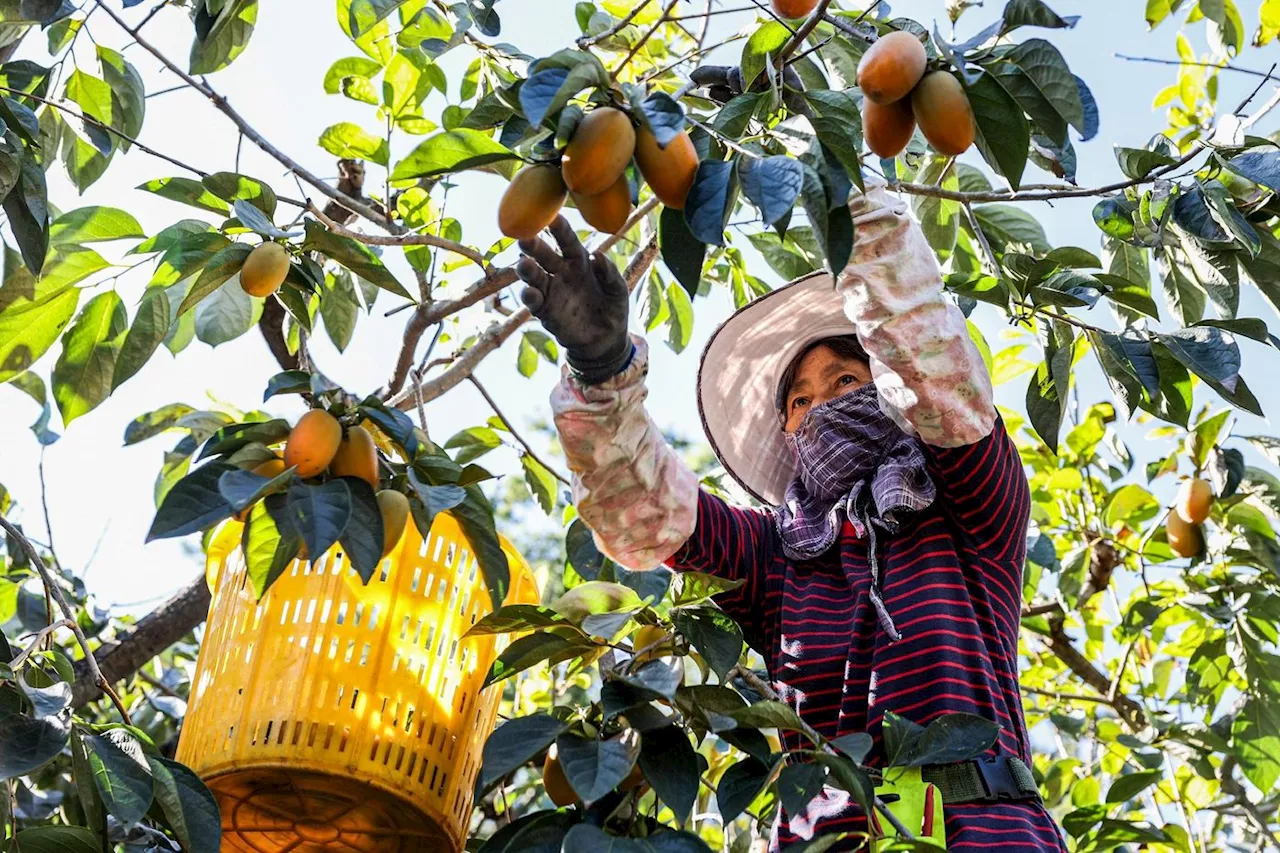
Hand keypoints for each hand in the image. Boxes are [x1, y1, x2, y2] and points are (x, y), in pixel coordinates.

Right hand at [516, 216, 632, 384]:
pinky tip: (530, 292)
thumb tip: (597, 255)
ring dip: (526, 269)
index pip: (566, 240)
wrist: (606, 340)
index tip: (550, 215)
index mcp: (579, 261)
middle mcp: (561, 272)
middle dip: (534, 245)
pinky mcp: (545, 311)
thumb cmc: (613, 308)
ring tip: (524, 264)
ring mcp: (551, 291)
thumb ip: (610, 272)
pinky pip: (534, 302)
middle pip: (544, 254)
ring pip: (534, 276)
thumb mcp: (618, 289)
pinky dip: (530, 297)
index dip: (559, 228)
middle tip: (524, 236)